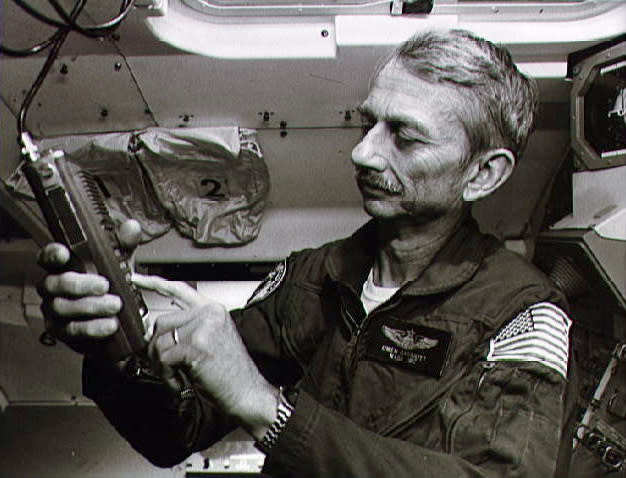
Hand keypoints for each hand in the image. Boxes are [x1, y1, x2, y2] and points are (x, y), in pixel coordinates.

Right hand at [37, 219, 141, 352]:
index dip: (52, 254)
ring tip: (114, 305)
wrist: (118, 320)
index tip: (65, 253)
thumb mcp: (121, 263)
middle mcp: (53, 288)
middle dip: (79, 284)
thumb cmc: (112, 286)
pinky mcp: (62, 332)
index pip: (48, 257)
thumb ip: (124, 245)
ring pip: (63, 308)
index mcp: (64, 267)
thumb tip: (131, 227)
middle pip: (54, 284)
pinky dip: (93, 328)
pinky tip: (110, 324)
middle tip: (104, 285)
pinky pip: (73, 330)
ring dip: (90, 307)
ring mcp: (55, 311)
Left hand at [146, 282, 275, 438]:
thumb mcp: (210, 340)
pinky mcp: (196, 345)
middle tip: (163, 366)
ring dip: (160, 364)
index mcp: (212, 309)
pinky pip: (164, 357)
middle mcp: (209, 314)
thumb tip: (154, 330)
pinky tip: (178, 382)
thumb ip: (187, 328)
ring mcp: (203, 327)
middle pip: (162, 321)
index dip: (154, 283)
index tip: (137, 279)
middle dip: (155, 347)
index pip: (179, 290)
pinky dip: (166, 375)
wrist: (246, 391)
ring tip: (173, 376)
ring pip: (160, 340)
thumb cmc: (229, 372)